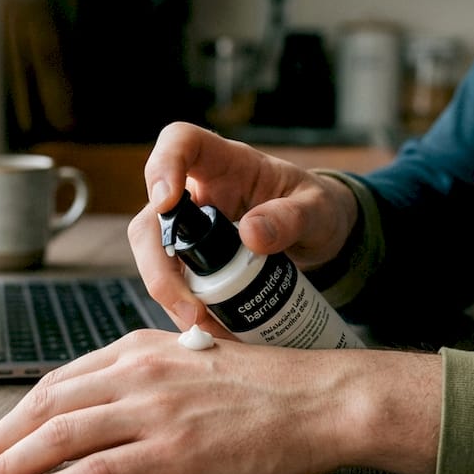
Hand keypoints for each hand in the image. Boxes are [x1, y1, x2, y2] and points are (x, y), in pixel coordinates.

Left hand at [0, 330, 441, 473]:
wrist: (320, 399)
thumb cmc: (266, 387)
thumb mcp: (194, 365)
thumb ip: (148, 378)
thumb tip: (107, 405)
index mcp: (139, 350)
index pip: (58, 382)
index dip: (15, 415)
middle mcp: (137, 373)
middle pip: (44, 407)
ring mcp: (153, 410)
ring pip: (58, 437)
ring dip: (7, 465)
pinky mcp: (173, 450)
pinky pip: (95, 471)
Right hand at [129, 122, 359, 333]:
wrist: (322, 240)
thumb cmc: (318, 210)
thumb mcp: (318, 211)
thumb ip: (291, 218)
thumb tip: (250, 236)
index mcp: (225, 163)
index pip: (180, 143)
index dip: (162, 166)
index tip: (166, 202)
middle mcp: (198, 193)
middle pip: (152, 218)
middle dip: (159, 266)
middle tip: (191, 308)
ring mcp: (191, 229)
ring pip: (155, 256)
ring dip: (170, 295)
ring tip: (205, 327)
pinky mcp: (194, 261)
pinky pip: (174, 283)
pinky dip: (186, 309)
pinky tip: (210, 330)